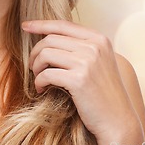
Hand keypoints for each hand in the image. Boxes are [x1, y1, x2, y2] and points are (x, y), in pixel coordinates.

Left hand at [23, 19, 142, 144]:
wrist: (118, 120)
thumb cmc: (104, 92)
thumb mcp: (99, 61)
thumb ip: (81, 46)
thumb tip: (50, 37)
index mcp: (99, 38)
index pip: (63, 24)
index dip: (41, 24)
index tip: (26, 26)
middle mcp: (94, 46)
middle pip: (51, 39)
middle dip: (36, 52)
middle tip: (34, 66)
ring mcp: (87, 62)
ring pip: (46, 54)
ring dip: (36, 66)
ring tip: (38, 77)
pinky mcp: (78, 80)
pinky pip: (46, 74)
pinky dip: (39, 81)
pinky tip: (41, 89)